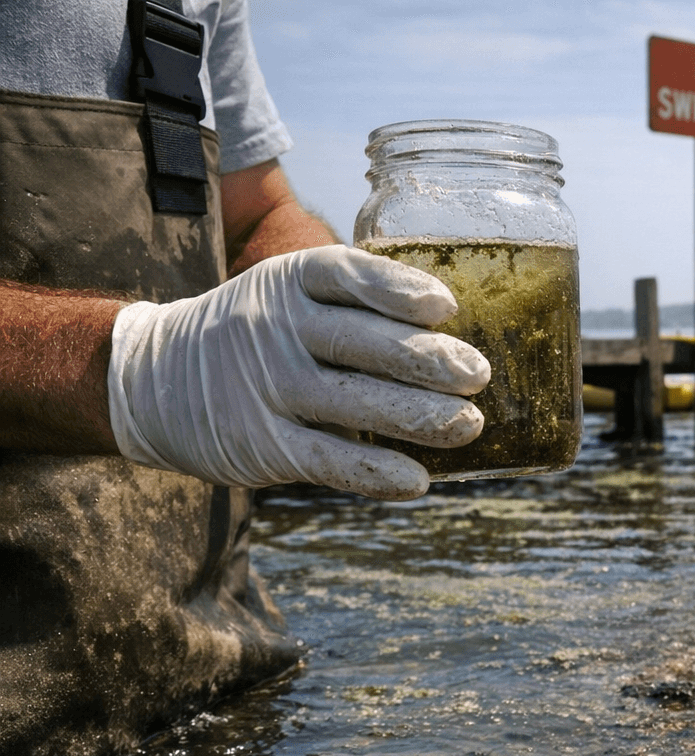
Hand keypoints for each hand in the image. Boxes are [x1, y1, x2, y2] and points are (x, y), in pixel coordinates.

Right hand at [108, 246, 489, 499]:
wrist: (155, 381)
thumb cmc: (258, 335)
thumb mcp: (290, 296)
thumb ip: (356, 305)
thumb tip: (456, 334)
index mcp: (291, 282)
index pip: (348, 275)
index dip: (398, 290)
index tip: (446, 307)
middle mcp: (276, 329)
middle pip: (361, 342)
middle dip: (427, 359)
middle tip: (478, 374)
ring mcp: (268, 388)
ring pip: (353, 402)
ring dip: (418, 416)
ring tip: (469, 425)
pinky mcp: (262, 444)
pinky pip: (328, 459)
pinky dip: (376, 472)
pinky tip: (419, 479)